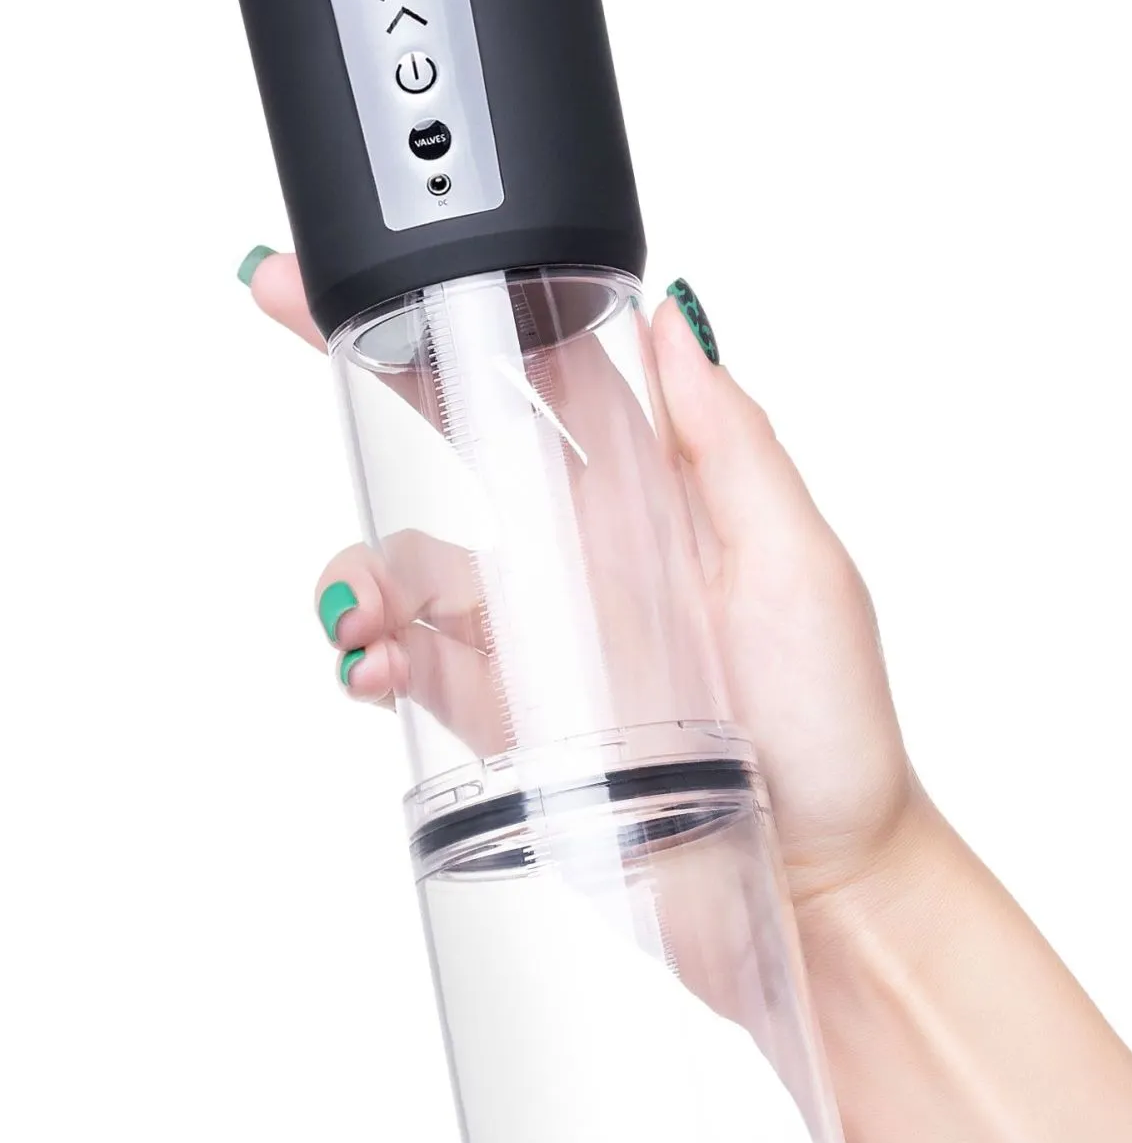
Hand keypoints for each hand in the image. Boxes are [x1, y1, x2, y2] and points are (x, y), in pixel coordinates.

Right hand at [247, 254, 921, 911]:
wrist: (822, 888)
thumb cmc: (835, 726)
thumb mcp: (798, 564)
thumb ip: (728, 446)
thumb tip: (670, 319)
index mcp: (653, 494)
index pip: (544, 369)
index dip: (467, 302)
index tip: (397, 254)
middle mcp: (584, 552)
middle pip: (452, 439)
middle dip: (366, 371)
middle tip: (284, 309)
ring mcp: (540, 638)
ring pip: (410, 565)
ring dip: (359, 565)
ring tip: (350, 610)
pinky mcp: (510, 723)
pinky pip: (414, 667)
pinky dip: (371, 657)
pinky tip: (367, 668)